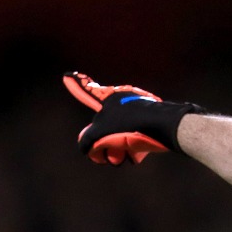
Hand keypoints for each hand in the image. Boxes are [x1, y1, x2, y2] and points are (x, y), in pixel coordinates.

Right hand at [62, 72, 202, 164]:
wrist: (163, 126)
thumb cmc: (129, 125)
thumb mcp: (100, 135)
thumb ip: (87, 141)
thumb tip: (85, 147)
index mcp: (108, 98)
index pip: (87, 91)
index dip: (77, 84)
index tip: (68, 75)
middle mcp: (122, 100)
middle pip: (106, 125)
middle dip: (105, 142)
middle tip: (107, 156)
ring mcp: (137, 108)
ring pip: (122, 133)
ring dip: (119, 148)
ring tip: (123, 156)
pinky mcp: (151, 119)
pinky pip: (138, 137)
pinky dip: (135, 148)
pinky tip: (137, 154)